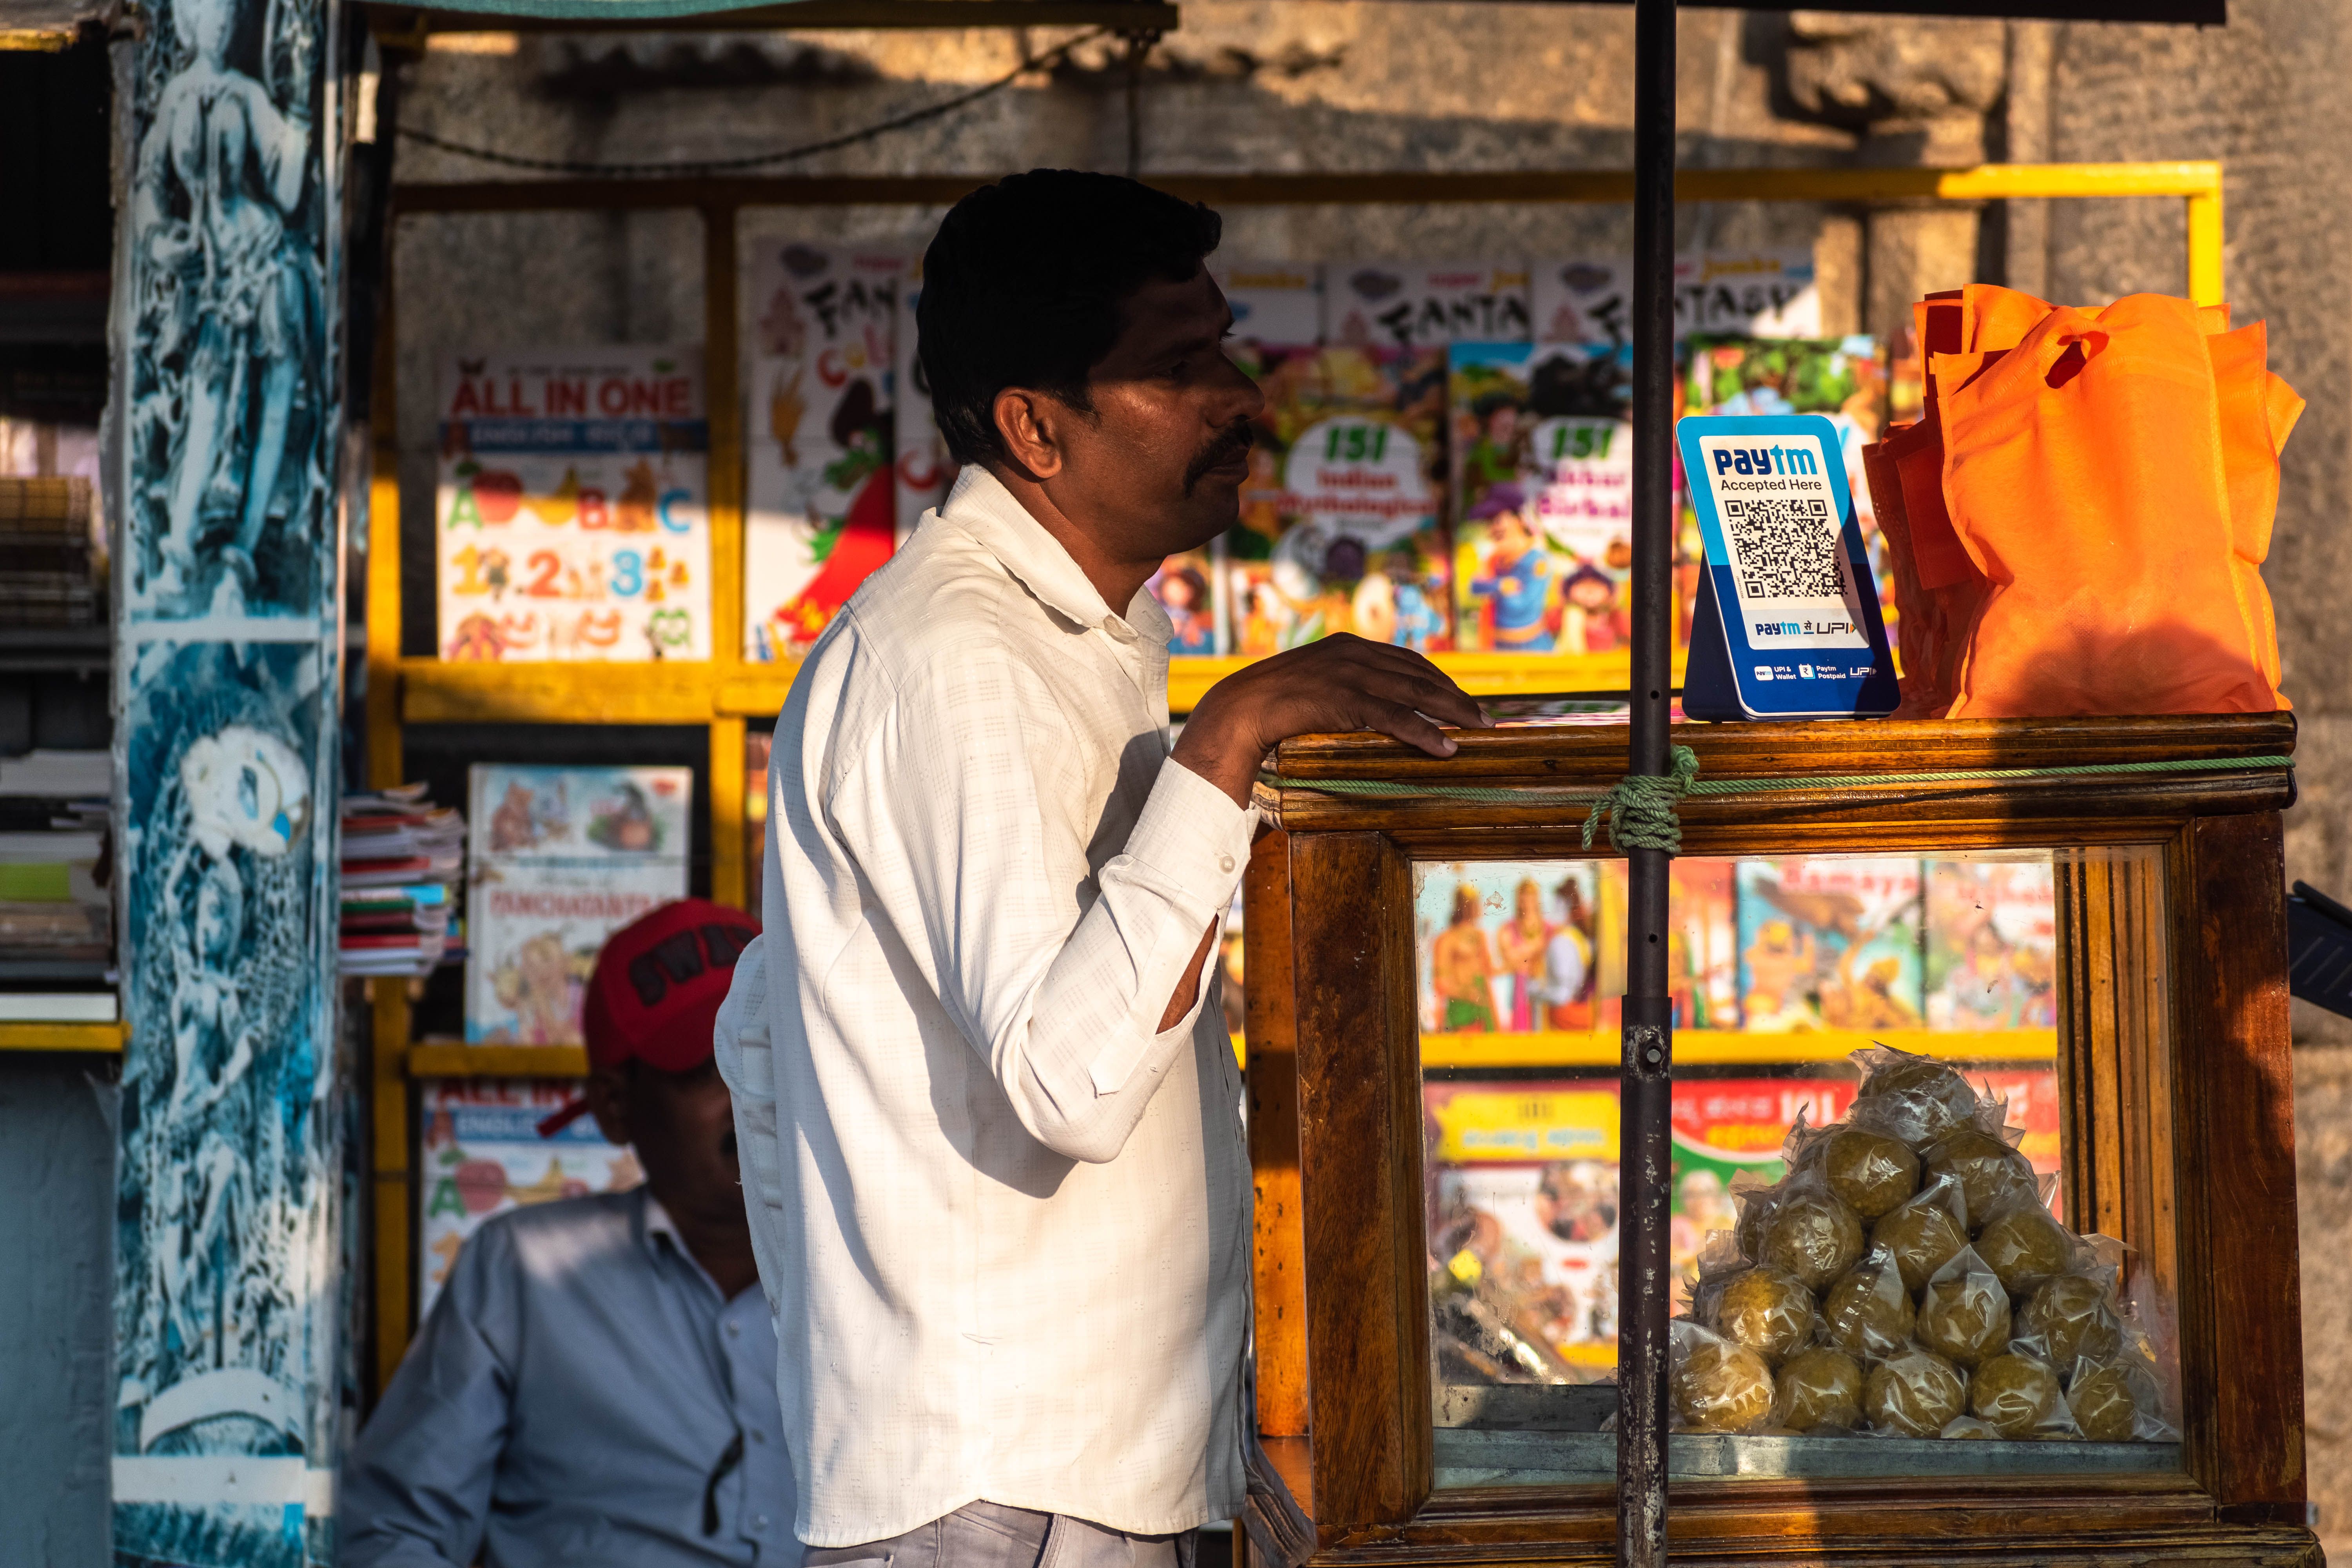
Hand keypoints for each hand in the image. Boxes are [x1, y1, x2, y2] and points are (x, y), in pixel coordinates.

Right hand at [1173, 633, 1490, 805]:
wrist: (1237, 710)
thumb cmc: (1274, 706)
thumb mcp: (1315, 685)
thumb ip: (1344, 688)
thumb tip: (1369, 712)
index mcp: (1348, 647)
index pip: (1407, 660)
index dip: (1440, 680)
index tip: (1462, 699)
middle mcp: (1354, 653)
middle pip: (1420, 674)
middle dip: (1457, 697)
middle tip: (1486, 719)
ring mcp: (1349, 673)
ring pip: (1415, 692)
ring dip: (1453, 712)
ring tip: (1479, 731)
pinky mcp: (1343, 698)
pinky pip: (1394, 717)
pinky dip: (1424, 732)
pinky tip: (1445, 747)